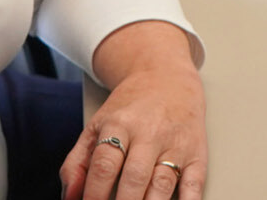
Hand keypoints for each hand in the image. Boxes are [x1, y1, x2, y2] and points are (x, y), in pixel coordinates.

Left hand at [61, 23, 206, 199]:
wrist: (167, 78)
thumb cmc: (129, 109)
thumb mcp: (97, 126)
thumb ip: (77, 163)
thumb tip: (69, 198)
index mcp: (119, 124)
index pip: (104, 164)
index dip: (94, 194)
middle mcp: (149, 133)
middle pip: (134, 177)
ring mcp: (175, 145)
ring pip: (162, 184)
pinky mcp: (197, 155)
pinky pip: (195, 185)